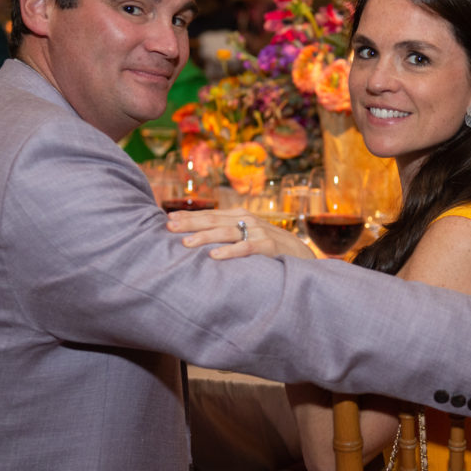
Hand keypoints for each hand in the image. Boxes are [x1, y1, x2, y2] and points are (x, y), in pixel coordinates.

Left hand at [167, 208, 313, 259]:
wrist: (303, 256)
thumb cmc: (269, 247)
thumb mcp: (247, 235)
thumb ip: (226, 234)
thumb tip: (195, 239)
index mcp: (239, 216)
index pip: (210, 214)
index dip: (189, 216)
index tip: (167, 219)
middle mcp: (247, 220)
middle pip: (214, 219)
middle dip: (190, 223)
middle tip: (169, 227)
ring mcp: (259, 232)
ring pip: (227, 232)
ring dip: (205, 236)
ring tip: (186, 243)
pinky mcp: (270, 246)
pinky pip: (247, 248)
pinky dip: (230, 251)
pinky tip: (214, 256)